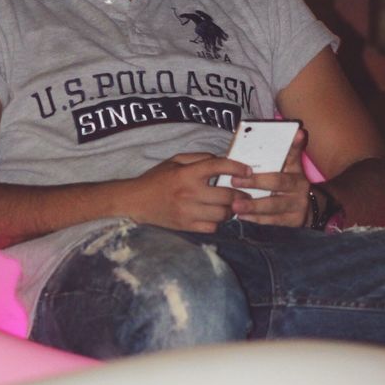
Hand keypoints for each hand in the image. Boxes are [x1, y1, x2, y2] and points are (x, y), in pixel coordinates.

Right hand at [123, 153, 250, 232]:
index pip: (218, 166)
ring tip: (232, 205)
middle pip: (227, 195)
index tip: (248, 170)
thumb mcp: (175, 160)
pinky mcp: (186, 226)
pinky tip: (216, 216)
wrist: (135, 202)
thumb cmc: (157, 179)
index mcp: (187, 173)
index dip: (237, 167)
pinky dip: (218, 222)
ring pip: (223, 213)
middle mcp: (189, 193)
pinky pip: (212, 227)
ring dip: (231, 209)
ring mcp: (188, 212)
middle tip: (246, 192)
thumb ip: (199, 158)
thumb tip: (223, 160)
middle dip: (241, 194)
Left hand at [229, 129, 309, 226]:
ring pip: (274, 205)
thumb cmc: (289, 183)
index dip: (295, 145)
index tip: (297, 133)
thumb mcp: (289, 167)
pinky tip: (242, 216)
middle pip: (278, 182)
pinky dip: (256, 219)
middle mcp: (300, 185)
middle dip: (256, 182)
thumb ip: (284, 152)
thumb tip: (290, 132)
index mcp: (296, 169)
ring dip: (253, 206)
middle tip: (235, 181)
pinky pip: (273, 220)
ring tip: (235, 205)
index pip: (294, 154)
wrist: (308, 207)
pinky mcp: (294, 220)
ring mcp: (299, 204)